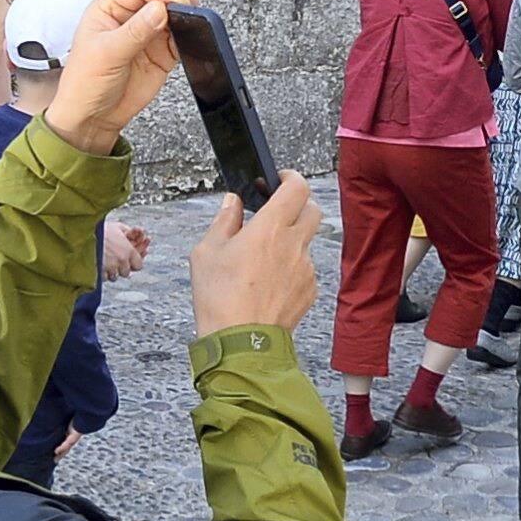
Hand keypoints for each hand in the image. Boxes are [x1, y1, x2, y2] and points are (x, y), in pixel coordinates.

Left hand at [38, 0, 196, 156]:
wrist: (92, 117)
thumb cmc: (84, 83)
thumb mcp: (106, 54)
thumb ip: (134, 31)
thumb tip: (159, 9)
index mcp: (109, 8)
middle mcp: (129, 17)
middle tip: (187, 9)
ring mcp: (147, 34)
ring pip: (174, 14)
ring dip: (185, 16)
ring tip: (188, 26)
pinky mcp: (161, 53)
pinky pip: (180, 38)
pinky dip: (188, 37)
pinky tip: (188, 40)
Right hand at [100, 220, 150, 282]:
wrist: (81, 233)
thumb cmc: (99, 229)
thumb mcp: (117, 226)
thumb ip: (128, 233)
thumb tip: (134, 236)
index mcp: (128, 250)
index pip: (139, 265)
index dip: (133, 263)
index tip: (128, 260)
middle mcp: (121, 260)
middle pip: (126, 273)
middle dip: (121, 268)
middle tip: (114, 260)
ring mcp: (110, 267)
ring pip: (114, 277)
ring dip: (111, 272)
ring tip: (105, 261)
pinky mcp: (99, 272)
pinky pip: (103, 278)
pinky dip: (101, 274)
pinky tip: (98, 265)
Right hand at [191, 171, 320, 339]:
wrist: (241, 343)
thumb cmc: (220, 298)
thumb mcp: (206, 252)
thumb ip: (223, 220)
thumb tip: (232, 202)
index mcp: (269, 228)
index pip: (296, 187)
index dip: (289, 177)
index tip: (278, 180)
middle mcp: (294, 244)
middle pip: (313, 209)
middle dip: (298, 204)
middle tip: (277, 211)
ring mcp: (305, 268)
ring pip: (308, 240)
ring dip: (292, 239)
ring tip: (264, 256)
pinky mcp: (309, 290)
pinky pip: (306, 268)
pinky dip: (293, 266)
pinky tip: (270, 280)